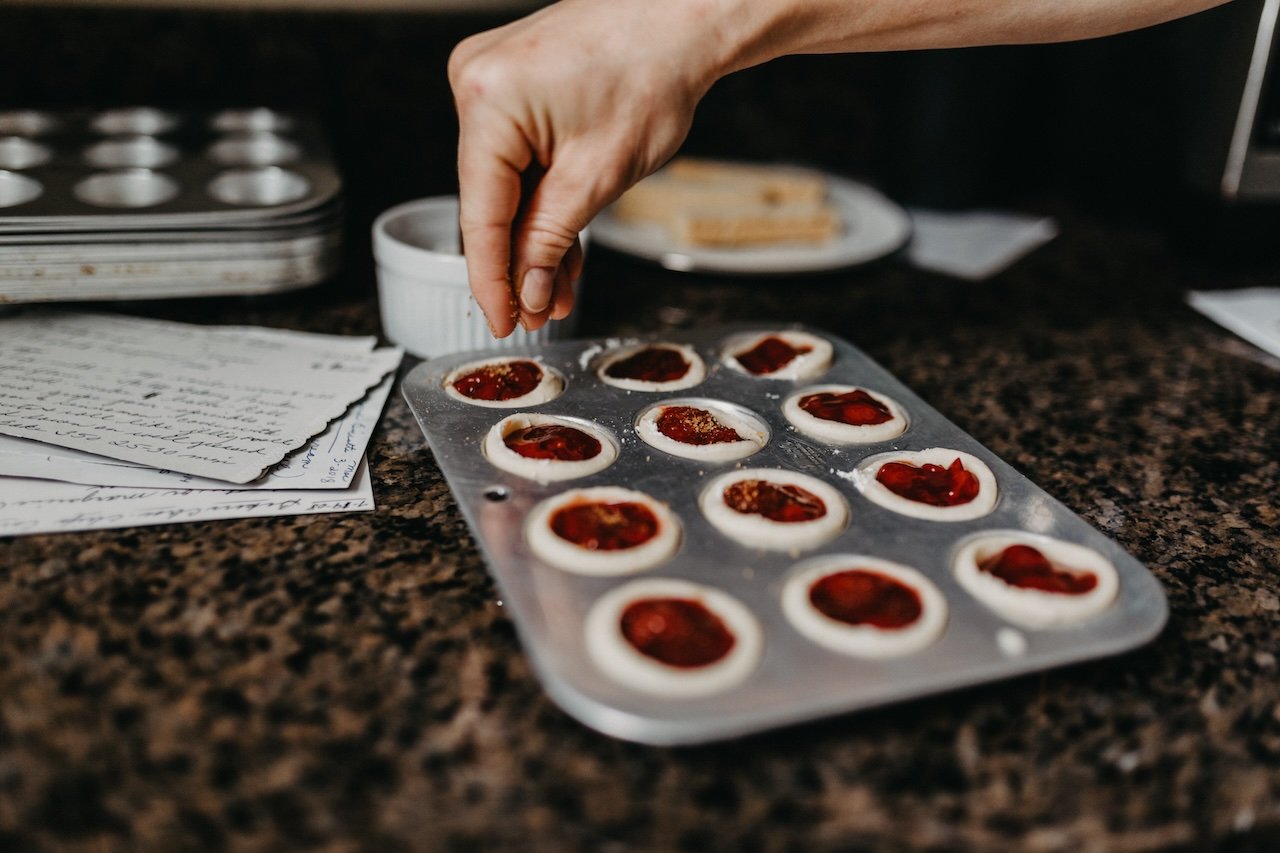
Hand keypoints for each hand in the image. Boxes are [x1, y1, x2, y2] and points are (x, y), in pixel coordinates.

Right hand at [448, 0, 722, 336]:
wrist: (681, 16)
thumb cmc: (652, 72)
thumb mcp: (599, 176)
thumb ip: (551, 240)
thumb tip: (524, 291)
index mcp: (488, 101)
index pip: (479, 214)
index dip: (491, 279)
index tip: (501, 323)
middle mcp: (474, 83)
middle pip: (489, 200)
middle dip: (520, 262)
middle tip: (538, 315)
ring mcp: (490, 81)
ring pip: (506, 184)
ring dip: (533, 238)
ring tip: (556, 291)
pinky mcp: (511, 85)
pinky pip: (518, 158)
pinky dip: (541, 200)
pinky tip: (558, 248)